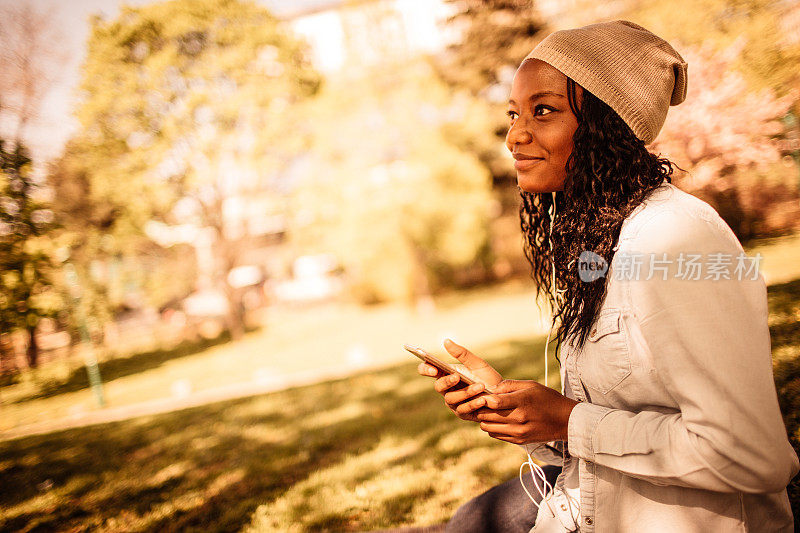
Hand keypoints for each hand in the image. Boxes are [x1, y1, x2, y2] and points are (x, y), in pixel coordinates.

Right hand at [417, 339, 502, 421]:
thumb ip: (461, 353)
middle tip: (457, 376)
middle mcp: (447, 389)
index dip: (426, 369)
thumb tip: (446, 341)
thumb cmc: (488, 378)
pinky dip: (473, 404)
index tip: (433, 368)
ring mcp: (454, 403)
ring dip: (466, 392)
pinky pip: (463, 410)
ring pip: (451, 399)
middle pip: (438, 386)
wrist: (503, 396)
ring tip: (480, 386)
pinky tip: (482, 399)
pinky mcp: (463, 414)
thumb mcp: (477, 363)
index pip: (427, 370)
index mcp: (446, 374)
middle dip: (446, 381)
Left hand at [457, 379, 578, 443]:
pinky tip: (499, 420)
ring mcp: (518, 432)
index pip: (493, 402)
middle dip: (481, 408)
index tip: (482, 394)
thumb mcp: (531, 385)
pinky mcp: (519, 441)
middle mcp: (519, 419)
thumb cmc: (547, 399)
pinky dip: (492, 427)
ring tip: (490, 411)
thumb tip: (491, 389)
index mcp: (522, 402)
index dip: (483, 398)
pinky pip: (495, 435)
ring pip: (487, 427)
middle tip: (481, 402)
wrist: (565, 421)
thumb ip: (509, 385)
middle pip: (486, 415)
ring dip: (485, 418)